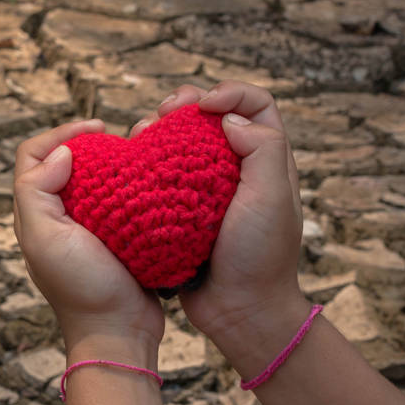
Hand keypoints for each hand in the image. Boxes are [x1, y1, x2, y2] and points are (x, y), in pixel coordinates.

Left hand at [13, 119, 164, 365]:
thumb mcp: (46, 239)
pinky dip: (131, 186)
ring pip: (94, 180)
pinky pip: (120, 201)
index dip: (60, 133)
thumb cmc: (81, 288)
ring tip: (136, 156)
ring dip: (112, 163)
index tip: (97, 129)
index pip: (33, 155)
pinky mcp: (116, 239)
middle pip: (63, 162)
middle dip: (87, 143)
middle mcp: (58, 218)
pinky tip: (150, 183)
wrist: (120, 331)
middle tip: (118, 138)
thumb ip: (37, 192)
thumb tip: (61, 153)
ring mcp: (88, 230)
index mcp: (35, 214)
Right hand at [130, 81, 307, 362]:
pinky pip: (161, 178)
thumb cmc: (259, 257)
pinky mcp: (180, 212)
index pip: (256, 106)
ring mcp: (207, 192)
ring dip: (160, 132)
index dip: (231, 92)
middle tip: (164, 111)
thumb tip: (228, 118)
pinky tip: (132, 168)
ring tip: (142, 136)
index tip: (204, 105)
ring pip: (182, 145)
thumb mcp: (271, 198)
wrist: (239, 312)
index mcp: (267, 162)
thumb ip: (262, 150)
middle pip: (212, 118)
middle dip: (186, 105)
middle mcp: (237, 171)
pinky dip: (146, 166)